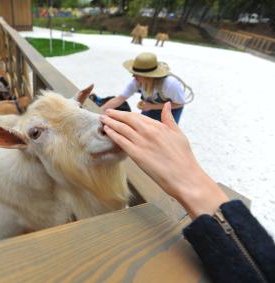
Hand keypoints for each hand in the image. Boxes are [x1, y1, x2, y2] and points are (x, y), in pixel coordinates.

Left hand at [100, 102, 227, 218]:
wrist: (184, 177)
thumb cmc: (183, 158)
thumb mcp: (178, 134)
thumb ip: (169, 119)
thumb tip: (165, 105)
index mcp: (159, 126)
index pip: (138, 116)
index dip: (126, 114)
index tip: (118, 112)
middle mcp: (149, 131)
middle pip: (127, 119)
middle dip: (115, 114)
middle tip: (106, 112)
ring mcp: (142, 142)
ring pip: (122, 128)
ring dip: (110, 122)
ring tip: (102, 119)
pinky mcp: (136, 154)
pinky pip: (120, 141)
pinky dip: (112, 134)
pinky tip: (106, 130)